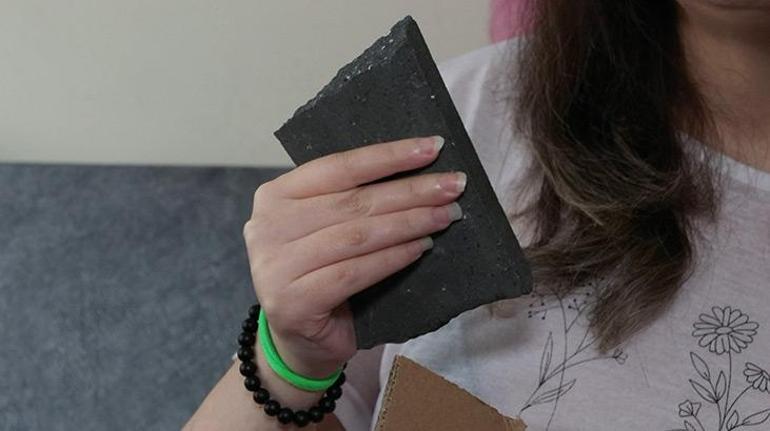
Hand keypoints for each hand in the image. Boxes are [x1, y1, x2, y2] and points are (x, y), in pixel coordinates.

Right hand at [242, 136, 464, 378]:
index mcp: (275, 194)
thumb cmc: (320, 274)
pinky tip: (421, 248)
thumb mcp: (327, 227)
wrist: (299, 340)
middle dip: (410, 191)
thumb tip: (420, 173)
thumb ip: (353, 201)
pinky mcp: (292, 301)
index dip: (389, 156)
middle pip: (353, 201)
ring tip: (446, 215)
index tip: (434, 147)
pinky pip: (355, 272)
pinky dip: (393, 258)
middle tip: (454, 186)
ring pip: (357, 235)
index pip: (339, 166)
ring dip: (409, 223)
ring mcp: (275, 265)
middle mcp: (267, 226)